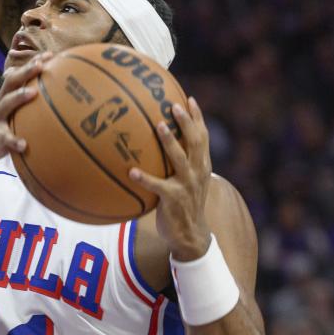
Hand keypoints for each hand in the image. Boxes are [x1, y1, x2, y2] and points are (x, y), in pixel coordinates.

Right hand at [0, 52, 48, 173]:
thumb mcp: (6, 116)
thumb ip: (20, 106)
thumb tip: (44, 96)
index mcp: (3, 99)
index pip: (17, 76)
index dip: (31, 65)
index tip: (50, 55)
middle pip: (10, 83)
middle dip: (26, 72)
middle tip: (41, 64)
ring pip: (5, 105)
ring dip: (18, 97)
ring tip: (33, 92)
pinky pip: (3, 138)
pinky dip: (13, 141)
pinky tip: (24, 144)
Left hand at [128, 97, 211, 261]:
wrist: (190, 235)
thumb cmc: (183, 204)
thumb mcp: (186, 181)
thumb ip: (178, 163)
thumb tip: (158, 145)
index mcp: (201, 165)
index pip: (203, 137)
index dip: (198, 118)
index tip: (190, 99)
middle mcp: (197, 172)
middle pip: (195, 142)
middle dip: (186, 122)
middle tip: (173, 105)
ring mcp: (187, 185)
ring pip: (180, 159)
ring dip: (170, 141)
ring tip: (158, 126)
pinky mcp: (174, 199)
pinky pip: (158, 186)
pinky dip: (144, 178)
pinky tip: (130, 171)